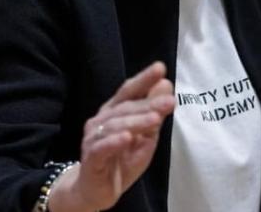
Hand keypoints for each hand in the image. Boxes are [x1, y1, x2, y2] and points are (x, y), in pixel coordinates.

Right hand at [48, 62, 174, 211]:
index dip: (143, 79)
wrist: (97, 191)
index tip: (160, 68)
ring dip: (136, 122)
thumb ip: (154, 113)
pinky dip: (114, 142)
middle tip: (169, 100)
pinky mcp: (90, 159)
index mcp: (114, 112)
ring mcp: (93, 139)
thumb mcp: (145, 137)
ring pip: (115, 126)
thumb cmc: (122, 160)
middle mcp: (101, 121)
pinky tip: (127, 137)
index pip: (129, 91)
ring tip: (155, 119)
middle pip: (125, 108)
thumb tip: (166, 84)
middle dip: (148, 103)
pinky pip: (101, 148)